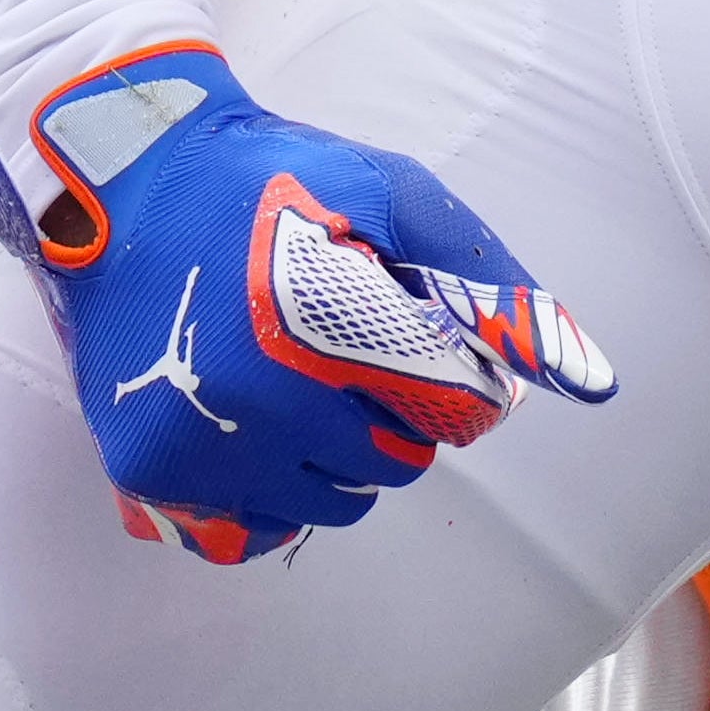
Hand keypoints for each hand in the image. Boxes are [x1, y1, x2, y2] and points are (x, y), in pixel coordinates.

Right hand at [0, 41, 612, 562]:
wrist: (120, 183)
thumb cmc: (272, 182)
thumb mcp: (391, 195)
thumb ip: (487, 281)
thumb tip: (590, 380)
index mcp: (321, 323)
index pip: (452, 411)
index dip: (452, 374)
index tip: (417, 334)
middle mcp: (254, 398)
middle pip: (394, 464)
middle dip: (394, 412)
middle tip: (346, 345)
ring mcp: (195, 445)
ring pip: (330, 503)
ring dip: (337, 454)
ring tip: (300, 374)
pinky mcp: (149, 474)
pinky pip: (257, 527)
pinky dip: (272, 487)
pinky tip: (255, 417)